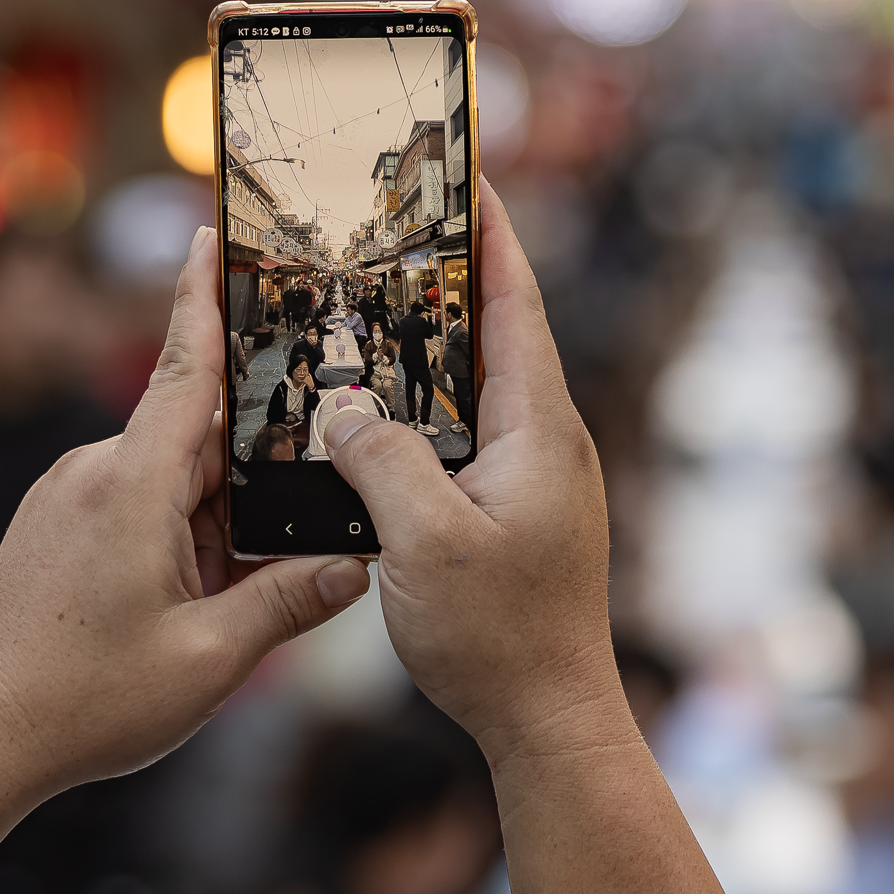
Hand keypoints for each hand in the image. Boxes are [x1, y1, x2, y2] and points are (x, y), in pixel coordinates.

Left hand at [0, 227, 371, 805]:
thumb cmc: (84, 703)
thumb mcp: (209, 661)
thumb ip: (289, 602)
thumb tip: (355, 565)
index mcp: (133, 485)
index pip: (186, 367)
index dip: (206, 298)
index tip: (216, 233)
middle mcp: (95, 472)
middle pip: (198, 431)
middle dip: (252, 463)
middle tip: (303, 487)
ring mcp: (69, 496)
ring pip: (172, 474)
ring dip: (216, 515)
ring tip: (227, 588)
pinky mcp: (57, 524)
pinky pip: (140, 500)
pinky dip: (181, 530)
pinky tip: (194, 592)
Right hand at [325, 178, 626, 762]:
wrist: (550, 717)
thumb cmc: (500, 635)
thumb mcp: (425, 543)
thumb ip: (381, 463)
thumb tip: (343, 410)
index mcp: (541, 427)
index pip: (516, 305)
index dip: (493, 239)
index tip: (472, 177)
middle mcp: (548, 440)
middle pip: (498, 334)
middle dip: (453, 278)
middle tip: (403, 228)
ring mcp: (536, 476)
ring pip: (480, 385)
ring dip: (435, 343)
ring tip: (378, 303)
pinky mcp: (515, 510)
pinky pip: (468, 431)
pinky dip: (428, 403)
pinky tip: (381, 409)